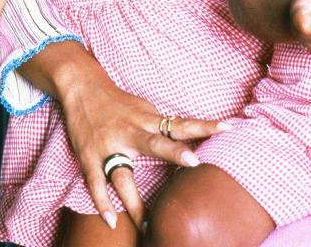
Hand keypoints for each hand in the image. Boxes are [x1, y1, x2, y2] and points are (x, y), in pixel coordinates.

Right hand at [60, 71, 224, 231]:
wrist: (82, 86)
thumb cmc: (119, 102)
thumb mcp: (144, 109)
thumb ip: (164, 127)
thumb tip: (192, 141)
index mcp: (147, 120)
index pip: (181, 124)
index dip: (204, 127)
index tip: (227, 128)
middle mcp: (131, 132)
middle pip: (155, 143)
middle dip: (174, 153)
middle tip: (195, 163)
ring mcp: (109, 146)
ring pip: (122, 175)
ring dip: (134, 199)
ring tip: (147, 223)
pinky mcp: (89, 157)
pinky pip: (96, 183)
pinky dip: (102, 203)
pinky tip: (111, 221)